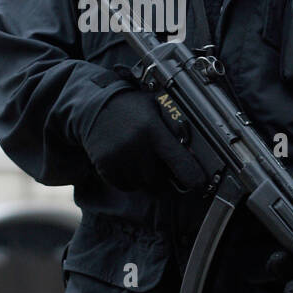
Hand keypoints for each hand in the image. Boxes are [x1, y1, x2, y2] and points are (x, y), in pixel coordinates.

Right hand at [82, 88, 208, 192]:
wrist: (93, 106)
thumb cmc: (130, 107)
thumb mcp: (155, 109)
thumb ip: (171, 131)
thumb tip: (194, 154)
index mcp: (152, 129)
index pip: (180, 163)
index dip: (193, 176)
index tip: (199, 183)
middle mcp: (136, 146)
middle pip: (160, 179)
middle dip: (163, 175)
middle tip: (159, 161)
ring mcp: (119, 158)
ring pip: (143, 184)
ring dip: (145, 177)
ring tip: (139, 157)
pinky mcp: (105, 166)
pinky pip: (125, 185)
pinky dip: (130, 179)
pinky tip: (127, 162)